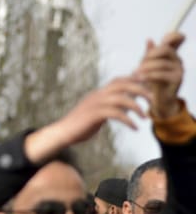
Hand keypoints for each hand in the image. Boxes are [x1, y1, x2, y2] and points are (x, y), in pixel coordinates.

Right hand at [25, 77, 150, 163]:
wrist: (62, 133)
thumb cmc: (79, 126)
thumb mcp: (96, 114)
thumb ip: (108, 108)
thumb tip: (123, 108)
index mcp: (98, 94)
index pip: (119, 80)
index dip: (135, 81)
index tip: (148, 88)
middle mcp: (97, 95)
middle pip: (123, 84)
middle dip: (141, 90)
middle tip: (152, 100)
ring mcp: (95, 104)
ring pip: (121, 98)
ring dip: (137, 107)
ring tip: (145, 117)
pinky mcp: (94, 115)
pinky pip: (116, 114)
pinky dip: (128, 120)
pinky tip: (135, 128)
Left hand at [135, 32, 183, 118]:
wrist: (157, 100)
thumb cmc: (152, 81)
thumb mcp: (148, 66)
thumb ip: (149, 54)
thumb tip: (149, 39)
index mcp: (171, 54)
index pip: (176, 38)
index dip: (171, 36)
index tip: (159, 43)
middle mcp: (177, 59)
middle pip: (165, 49)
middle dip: (149, 56)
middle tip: (138, 65)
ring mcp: (179, 69)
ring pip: (161, 63)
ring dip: (146, 68)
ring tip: (135, 74)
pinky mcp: (177, 79)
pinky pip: (161, 74)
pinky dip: (149, 76)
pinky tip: (140, 78)